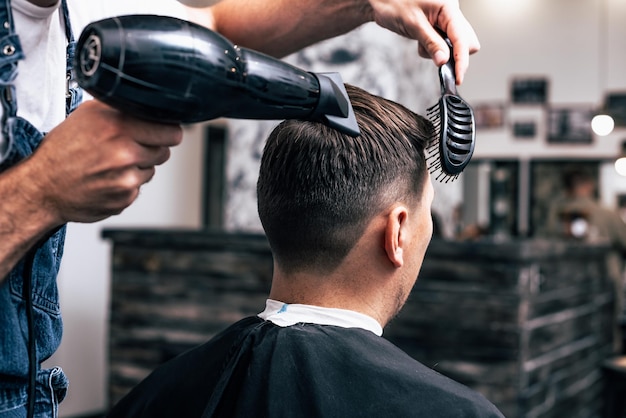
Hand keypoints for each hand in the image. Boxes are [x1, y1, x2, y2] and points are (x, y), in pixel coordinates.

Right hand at [25, 100, 182, 224]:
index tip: (162, 131)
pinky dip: (127, 184)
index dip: (166, 130)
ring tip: (111, 164)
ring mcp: (126, 178)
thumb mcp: (88, 115)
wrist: (42, 187)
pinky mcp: (125, 198)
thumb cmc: (63, 150)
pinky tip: (106, 179)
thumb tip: (151, 107)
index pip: (170, 130)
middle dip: (152, 148)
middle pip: (164, 150)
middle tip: (131, 147)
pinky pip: (139, 187)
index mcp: (117, 126)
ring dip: (138, 167)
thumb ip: (121, 109)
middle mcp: (124, 152)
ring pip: (151, 169)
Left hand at [368, 0, 479, 83]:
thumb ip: (431, 43)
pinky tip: (421, 41)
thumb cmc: (394, 3)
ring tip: (421, 42)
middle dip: (453, 54)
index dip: (461, 60)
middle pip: (466, 42)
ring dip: (441, 51)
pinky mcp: (439, 27)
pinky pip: (444, 43)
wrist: (380, 0)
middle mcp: (451, 13)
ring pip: (455, 45)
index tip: (457, 77)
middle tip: (433, 55)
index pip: (463, 38)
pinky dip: (434, 48)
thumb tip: (444, 61)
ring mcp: (446, 20)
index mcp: (449, 7)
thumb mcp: (413, 24)